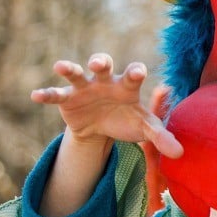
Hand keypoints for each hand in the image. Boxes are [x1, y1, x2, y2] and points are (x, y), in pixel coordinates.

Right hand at [31, 53, 181, 157]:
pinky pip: (55, 94)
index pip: (132, 75)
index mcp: (127, 86)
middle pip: (102, 66)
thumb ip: (161, 138)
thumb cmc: (127, 121)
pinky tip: (36, 96)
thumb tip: (180, 154)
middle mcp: (105, 81)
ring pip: (76, 74)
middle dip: (100, 62)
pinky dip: (46, 94)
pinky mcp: (67, 99)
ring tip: (61, 66)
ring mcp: (84, 88)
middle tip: (99, 63)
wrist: (101, 129)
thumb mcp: (145, 129)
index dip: (135, 72)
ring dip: (70, 69)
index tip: (137, 72)